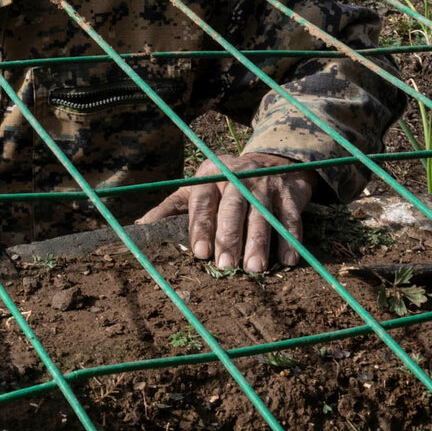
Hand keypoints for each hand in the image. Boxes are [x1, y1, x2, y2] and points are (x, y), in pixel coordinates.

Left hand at [140, 155, 317, 273]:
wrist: (272, 161)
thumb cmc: (225, 183)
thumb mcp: (197, 188)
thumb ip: (171, 207)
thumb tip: (139, 226)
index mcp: (211, 176)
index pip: (203, 202)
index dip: (201, 227)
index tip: (200, 252)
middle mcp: (238, 178)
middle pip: (233, 209)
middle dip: (229, 238)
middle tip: (225, 266)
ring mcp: (266, 185)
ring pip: (262, 215)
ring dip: (259, 243)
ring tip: (254, 268)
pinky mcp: (291, 194)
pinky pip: (291, 218)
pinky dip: (290, 239)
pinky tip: (288, 260)